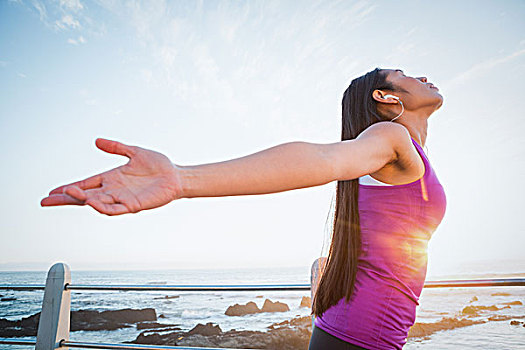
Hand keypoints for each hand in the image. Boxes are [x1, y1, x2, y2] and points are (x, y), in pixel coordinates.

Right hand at [40, 138, 182, 215]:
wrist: (176, 176)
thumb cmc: (158, 166)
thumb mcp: (134, 152)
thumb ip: (116, 147)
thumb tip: (97, 141)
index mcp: (111, 178)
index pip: (85, 184)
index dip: (68, 188)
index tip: (52, 192)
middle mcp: (114, 190)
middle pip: (84, 196)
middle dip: (66, 199)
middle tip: (46, 201)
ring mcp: (123, 199)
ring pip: (97, 203)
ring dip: (83, 200)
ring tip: (70, 195)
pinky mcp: (134, 205)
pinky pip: (115, 209)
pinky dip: (103, 208)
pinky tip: (93, 203)